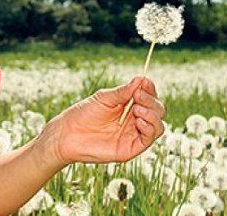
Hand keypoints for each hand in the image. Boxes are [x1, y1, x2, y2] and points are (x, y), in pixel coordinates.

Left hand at [38, 76, 164, 170]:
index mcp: (128, 105)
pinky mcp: (131, 148)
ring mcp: (134, 134)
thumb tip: (141, 79)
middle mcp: (134, 119)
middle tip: (138, 96)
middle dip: (151, 101)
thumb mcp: (104, 98)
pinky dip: (149, 128)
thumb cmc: (83, 114)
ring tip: (137, 109)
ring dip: (152, 114)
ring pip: (158, 124)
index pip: (148, 96)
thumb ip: (123, 92)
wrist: (68, 134)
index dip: (149, 88)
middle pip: (157, 109)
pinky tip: (138, 121)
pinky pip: (149, 139)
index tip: (145, 81)